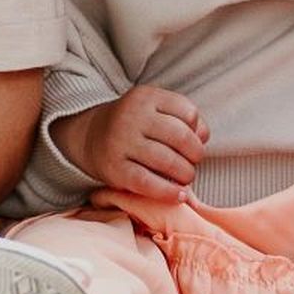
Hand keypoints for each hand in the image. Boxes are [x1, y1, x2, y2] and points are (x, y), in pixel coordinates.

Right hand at [55, 85, 204, 197]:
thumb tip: (203, 137)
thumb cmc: (135, 125)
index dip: (198, 130)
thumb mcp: (155, 110)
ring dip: (186, 174)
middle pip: (181, 137)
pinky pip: (148, 183)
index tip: (194, 140)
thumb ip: (184, 118)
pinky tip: (178, 195)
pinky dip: (168, 192)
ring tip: (185, 177)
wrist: (91, 136)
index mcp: (146, 97)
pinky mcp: (115, 169)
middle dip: (196, 154)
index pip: (188, 112)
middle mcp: (132, 116)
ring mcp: (121, 142)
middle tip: (193, 162)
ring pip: (168, 161)